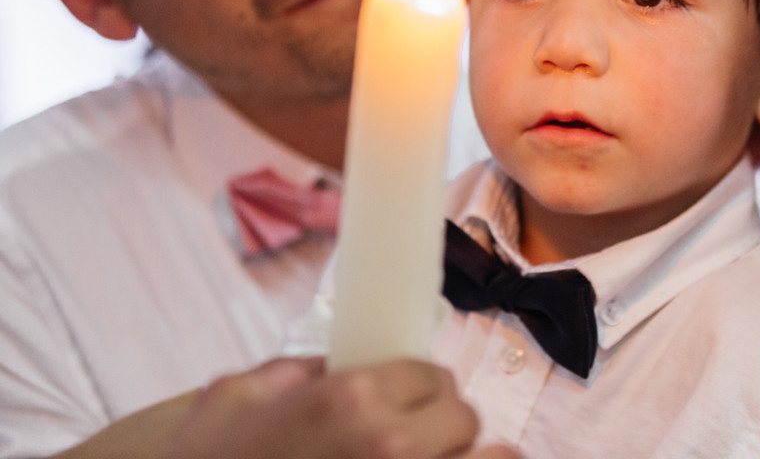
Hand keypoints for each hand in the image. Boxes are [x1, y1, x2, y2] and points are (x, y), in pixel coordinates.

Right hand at [57, 356, 518, 458]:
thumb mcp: (232, 401)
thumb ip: (289, 374)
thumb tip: (326, 367)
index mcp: (349, 399)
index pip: (430, 374)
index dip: (420, 389)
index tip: (408, 401)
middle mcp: (389, 447)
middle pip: (462, 417)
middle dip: (443, 423)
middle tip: (418, 436)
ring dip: (469, 457)